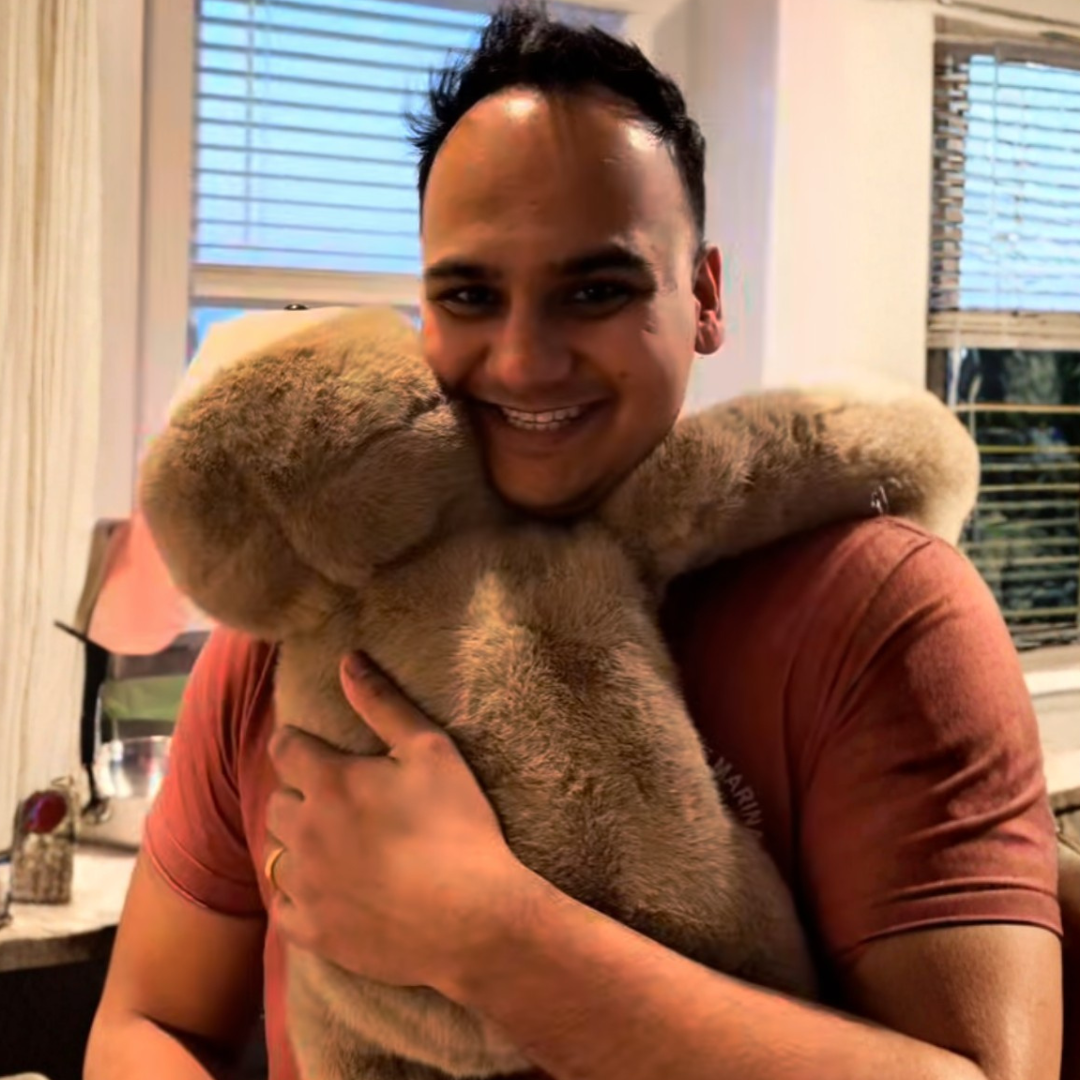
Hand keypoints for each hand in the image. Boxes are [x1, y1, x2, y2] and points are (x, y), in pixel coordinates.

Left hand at [266, 653, 538, 994]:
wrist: (475, 919)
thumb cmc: (457, 827)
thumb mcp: (430, 750)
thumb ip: (383, 702)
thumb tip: (347, 660)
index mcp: (330, 781)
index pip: (285, 748)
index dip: (298, 744)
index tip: (316, 751)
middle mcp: (305, 830)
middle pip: (278, 801)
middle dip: (300, 794)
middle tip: (337, 800)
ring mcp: (305, 885)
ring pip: (277, 853)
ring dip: (298, 843)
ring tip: (334, 846)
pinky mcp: (313, 932)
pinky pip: (283, 908)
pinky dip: (298, 896)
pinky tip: (328, 891)